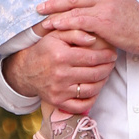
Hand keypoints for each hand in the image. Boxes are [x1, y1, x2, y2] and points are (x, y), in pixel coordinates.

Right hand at [3, 31, 118, 117]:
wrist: (26, 71)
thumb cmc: (45, 50)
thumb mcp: (56, 35)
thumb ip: (75, 32)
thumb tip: (93, 39)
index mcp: (61, 56)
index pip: (92, 57)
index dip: (106, 56)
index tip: (112, 54)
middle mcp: (60, 75)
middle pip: (94, 74)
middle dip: (108, 69)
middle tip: (111, 64)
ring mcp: (59, 91)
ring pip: (91, 90)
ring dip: (102, 82)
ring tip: (105, 75)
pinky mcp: (58, 102)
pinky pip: (80, 106)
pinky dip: (92, 100)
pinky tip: (95, 90)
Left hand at [37, 0, 138, 58]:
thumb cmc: (136, 23)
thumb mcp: (120, 5)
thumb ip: (104, 2)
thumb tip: (89, 5)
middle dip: (54, 0)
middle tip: (40, 5)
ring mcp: (105, 7)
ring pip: (74, 6)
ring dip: (56, 12)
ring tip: (43, 19)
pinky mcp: (104, 21)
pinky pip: (79, 20)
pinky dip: (65, 22)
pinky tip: (55, 26)